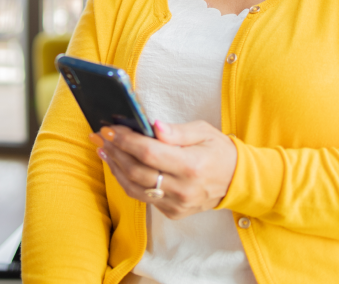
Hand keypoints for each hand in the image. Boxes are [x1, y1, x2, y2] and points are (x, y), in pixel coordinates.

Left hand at [88, 120, 237, 219]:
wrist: (237, 180)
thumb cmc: (219, 151)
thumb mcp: (204, 132)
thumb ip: (177, 131)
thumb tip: (153, 126)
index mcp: (192, 166)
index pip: (149, 153)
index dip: (126, 140)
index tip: (110, 128)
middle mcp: (183, 189)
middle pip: (137, 171)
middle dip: (115, 152)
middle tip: (101, 136)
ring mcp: (177, 204)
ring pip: (135, 189)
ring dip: (115, 168)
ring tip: (104, 150)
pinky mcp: (173, 212)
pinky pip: (143, 197)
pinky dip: (127, 180)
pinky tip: (119, 165)